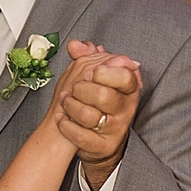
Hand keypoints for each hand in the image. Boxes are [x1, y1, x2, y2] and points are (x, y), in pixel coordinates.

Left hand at [52, 38, 142, 189]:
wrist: (98, 137)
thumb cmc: (98, 102)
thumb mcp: (98, 77)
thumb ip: (88, 57)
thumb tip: (77, 45)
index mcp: (129, 89)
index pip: (126, 76)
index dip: (105, 72)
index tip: (90, 72)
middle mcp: (126, 109)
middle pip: (105, 96)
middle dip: (82, 89)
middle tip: (74, 88)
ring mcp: (115, 129)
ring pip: (90, 116)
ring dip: (70, 105)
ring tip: (65, 100)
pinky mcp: (103, 146)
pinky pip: (81, 135)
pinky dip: (66, 125)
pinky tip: (61, 118)